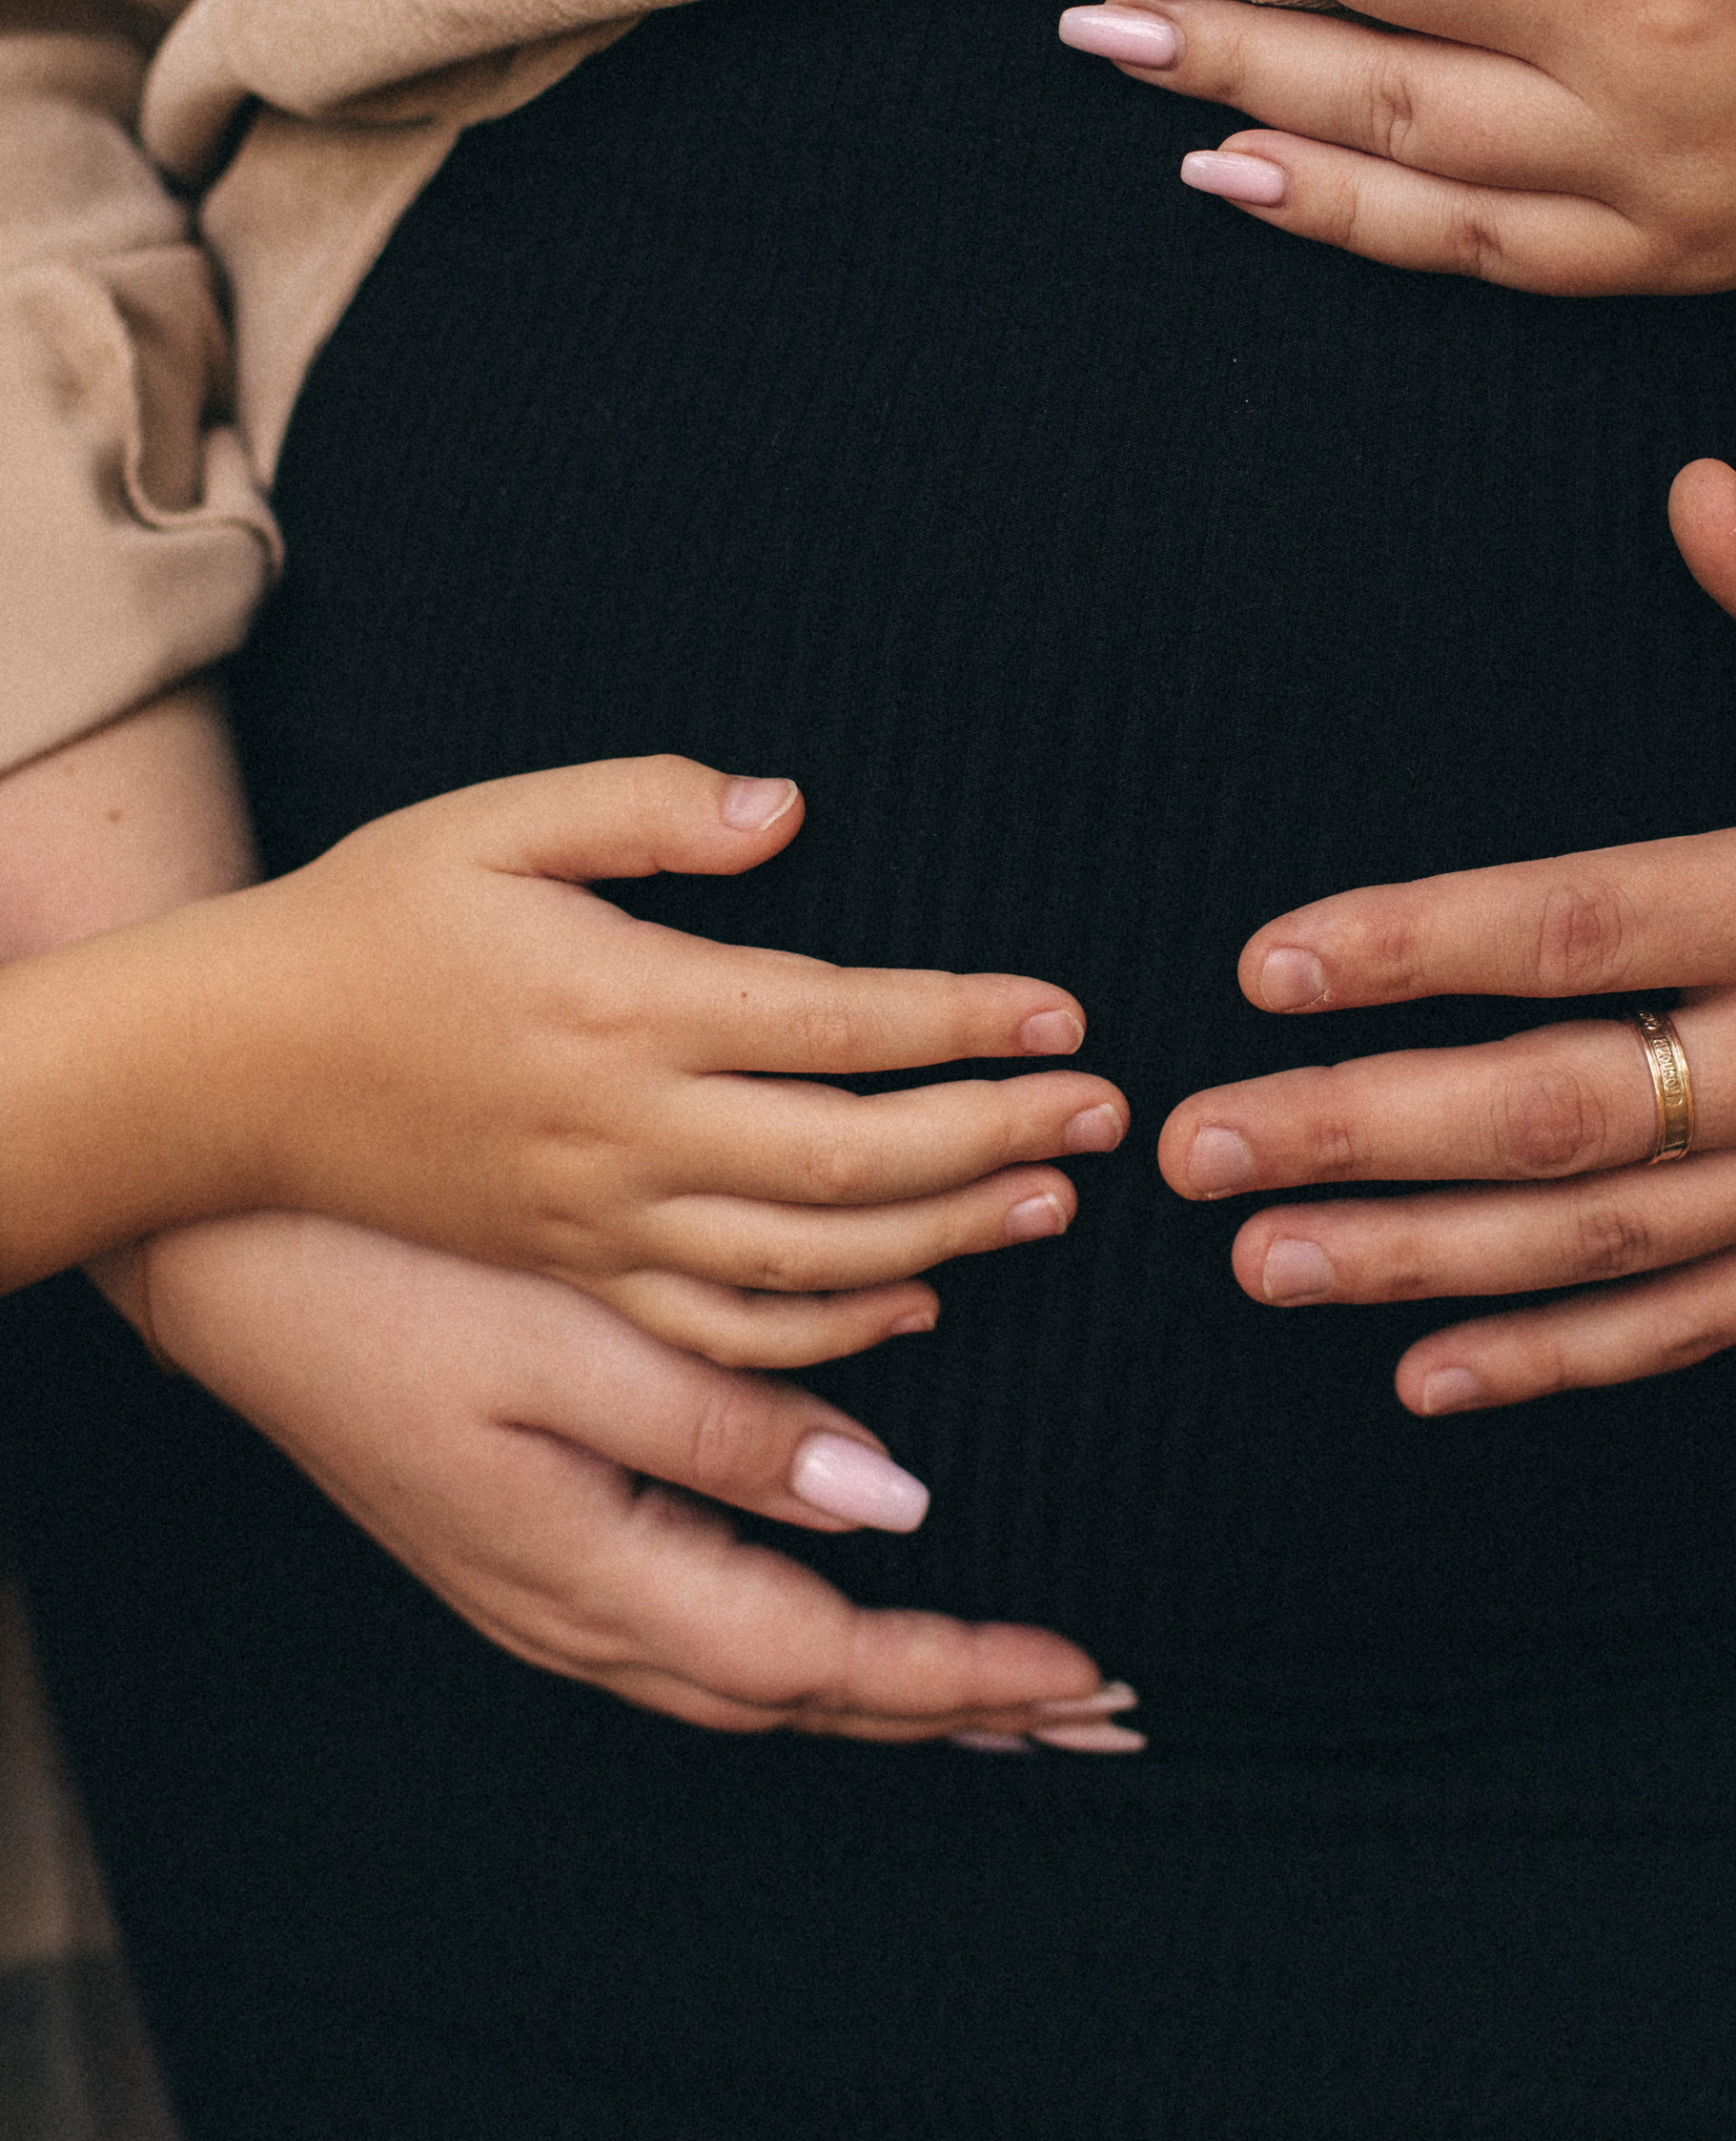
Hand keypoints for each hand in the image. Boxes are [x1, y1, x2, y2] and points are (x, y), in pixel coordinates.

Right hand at [2, 755, 1124, 1360]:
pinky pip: (726, 1331)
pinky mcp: (573, 1278)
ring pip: (810, 1262)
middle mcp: (624, 1132)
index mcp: (622, 1007)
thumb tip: (784, 809)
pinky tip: (920, 1305)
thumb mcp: (488, 821)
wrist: (225, 1067)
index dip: (964, 1024)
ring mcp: (599, 1223)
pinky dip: (836, 1332)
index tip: (1064, 1018)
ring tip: (1050, 1202)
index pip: (836, 1024)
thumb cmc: (367, 922)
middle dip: (996, 1138)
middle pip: (852, 1160)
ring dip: (949, 1239)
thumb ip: (643, 809)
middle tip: (1105, 1117)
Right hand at [116, 1213, 1137, 1745]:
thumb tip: (890, 1503)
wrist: (230, 1274)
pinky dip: (816, 1643)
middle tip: (1093, 1706)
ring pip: (757, 1677)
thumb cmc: (391, 1287)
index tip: (1081, 1670)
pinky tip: (858, 1618)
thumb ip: (723, 1433)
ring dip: (892, 1686)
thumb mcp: (564, 1343)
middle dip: (954, 1707)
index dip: (960, 1676)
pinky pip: (710, 1636)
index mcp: (591, 1575)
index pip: (820, 1662)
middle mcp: (577, 1616)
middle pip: (803, 1697)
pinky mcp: (540, 1558)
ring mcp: (550, 1599)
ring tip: (1009, 1687)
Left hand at [1156, 460, 1735, 1411]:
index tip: (1273, 960)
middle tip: (1201, 1144)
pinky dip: (1560, 1362)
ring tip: (1262, 1263)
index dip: (1418, 947)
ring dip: (1420, 1260)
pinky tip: (1426, 1375)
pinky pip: (1697, 1326)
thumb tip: (1691, 493)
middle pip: (1562, 1114)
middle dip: (1364, 1133)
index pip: (1585, 929)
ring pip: (1605, 1245)